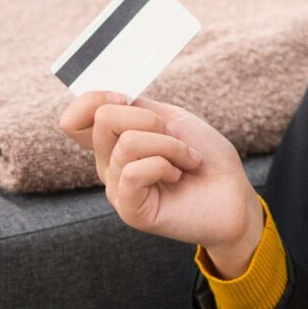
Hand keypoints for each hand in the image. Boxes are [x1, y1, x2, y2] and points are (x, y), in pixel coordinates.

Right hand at [59, 91, 259, 269]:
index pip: (72, 120)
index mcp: (114, 142)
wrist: (235, 194)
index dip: (92, 99)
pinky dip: (164, 165)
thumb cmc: (206, 157)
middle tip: (176, 138)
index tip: (125, 98)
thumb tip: (107, 99)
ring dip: (169, 145)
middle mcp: (110, 165)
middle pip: (103, 119)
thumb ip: (136, 108)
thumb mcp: (171, 119)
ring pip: (127, 143)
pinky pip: (133, 172)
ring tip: (187, 159)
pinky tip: (178, 176)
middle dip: (150, 119)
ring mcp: (117, 189)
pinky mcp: (129, 210)